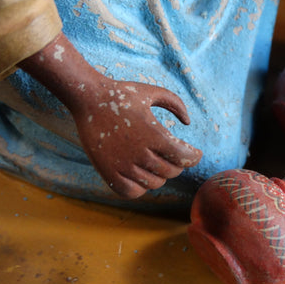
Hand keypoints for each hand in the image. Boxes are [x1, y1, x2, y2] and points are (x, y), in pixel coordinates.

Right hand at [19, 33, 201, 198]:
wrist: (89, 99)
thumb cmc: (123, 94)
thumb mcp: (153, 92)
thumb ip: (176, 104)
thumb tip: (188, 122)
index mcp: (153, 134)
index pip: (183, 158)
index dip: (194, 157)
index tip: (196, 154)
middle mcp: (139, 152)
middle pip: (171, 172)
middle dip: (178, 164)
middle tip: (175, 155)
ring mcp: (122, 164)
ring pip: (154, 183)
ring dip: (160, 175)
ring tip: (158, 162)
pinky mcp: (107, 172)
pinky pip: (132, 192)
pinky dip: (140, 187)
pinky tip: (141, 174)